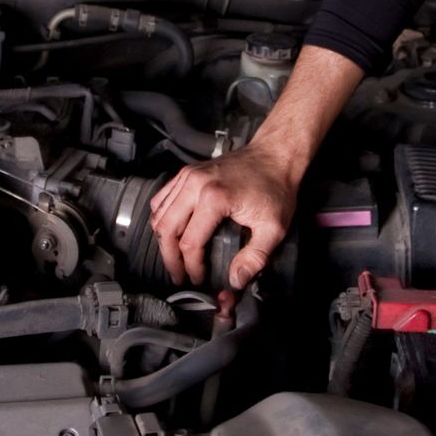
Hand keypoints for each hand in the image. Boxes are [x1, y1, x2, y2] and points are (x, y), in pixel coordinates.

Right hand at [148, 142, 297, 288]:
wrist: (275, 155)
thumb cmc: (275, 187)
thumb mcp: (274, 228)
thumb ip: (255, 258)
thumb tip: (236, 281)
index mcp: (214, 198)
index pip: (190, 242)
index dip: (192, 267)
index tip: (199, 279)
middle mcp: (195, 184)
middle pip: (166, 229)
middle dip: (170, 258)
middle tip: (179, 276)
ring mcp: (188, 175)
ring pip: (159, 214)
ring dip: (163, 241)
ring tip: (174, 259)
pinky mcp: (187, 172)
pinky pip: (161, 199)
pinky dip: (161, 218)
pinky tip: (170, 233)